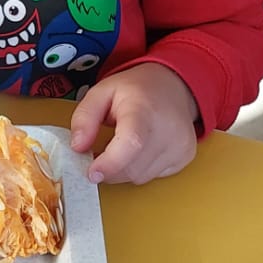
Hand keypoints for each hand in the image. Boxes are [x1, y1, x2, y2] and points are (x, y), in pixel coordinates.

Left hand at [68, 63, 198, 184]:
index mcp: (144, 109)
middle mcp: (168, 130)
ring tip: (121, 146)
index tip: (91, 172)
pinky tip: (140, 150)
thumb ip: (84, 118)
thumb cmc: (135, 89)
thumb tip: (77, 148)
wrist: (174, 85)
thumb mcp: (101, 92)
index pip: (132, 143)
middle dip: (109, 168)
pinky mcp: (185, 157)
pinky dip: (139, 169)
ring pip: (140, 177)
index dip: (110, 163)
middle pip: (132, 168)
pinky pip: (153, 176)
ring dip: (123, 169)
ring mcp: (180, 146)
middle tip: (99, 154)